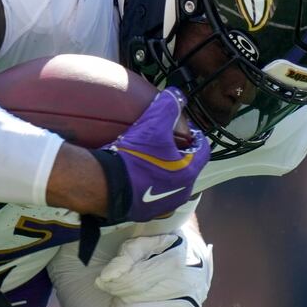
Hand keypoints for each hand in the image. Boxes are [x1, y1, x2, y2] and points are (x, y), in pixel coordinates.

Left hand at [94, 228, 211, 306]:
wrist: (189, 257)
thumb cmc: (158, 249)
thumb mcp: (141, 242)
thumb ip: (125, 257)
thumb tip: (107, 278)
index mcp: (177, 259)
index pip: (134, 282)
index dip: (112, 284)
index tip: (103, 280)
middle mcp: (187, 284)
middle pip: (134, 304)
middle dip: (117, 297)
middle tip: (116, 290)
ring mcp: (190, 305)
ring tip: (121, 302)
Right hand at [96, 89, 210, 222]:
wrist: (103, 187)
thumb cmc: (133, 158)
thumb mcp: (152, 125)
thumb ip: (167, 107)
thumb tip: (176, 94)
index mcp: (187, 172)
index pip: (202, 150)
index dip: (194, 137)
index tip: (183, 131)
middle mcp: (180, 192)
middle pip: (187, 169)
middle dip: (179, 156)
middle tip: (164, 144)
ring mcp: (162, 206)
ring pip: (170, 184)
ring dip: (164, 173)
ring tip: (148, 160)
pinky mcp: (143, 213)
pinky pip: (151, 196)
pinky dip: (148, 186)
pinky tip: (134, 177)